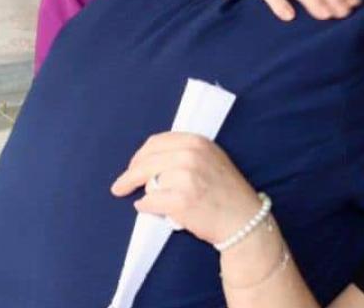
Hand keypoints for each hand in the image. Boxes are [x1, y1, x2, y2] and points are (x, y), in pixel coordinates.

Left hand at [111, 132, 261, 245]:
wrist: (244, 221)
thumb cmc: (226, 193)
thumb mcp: (211, 159)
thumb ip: (184, 152)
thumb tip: (148, 158)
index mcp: (196, 142)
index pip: (156, 143)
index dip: (140, 156)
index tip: (132, 166)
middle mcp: (190, 155)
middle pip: (145, 162)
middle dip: (129, 175)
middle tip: (119, 186)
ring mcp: (185, 177)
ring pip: (147, 183)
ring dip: (146, 193)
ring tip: (157, 201)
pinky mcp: (180, 200)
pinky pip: (149, 202)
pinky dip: (146, 207)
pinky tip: (150, 209)